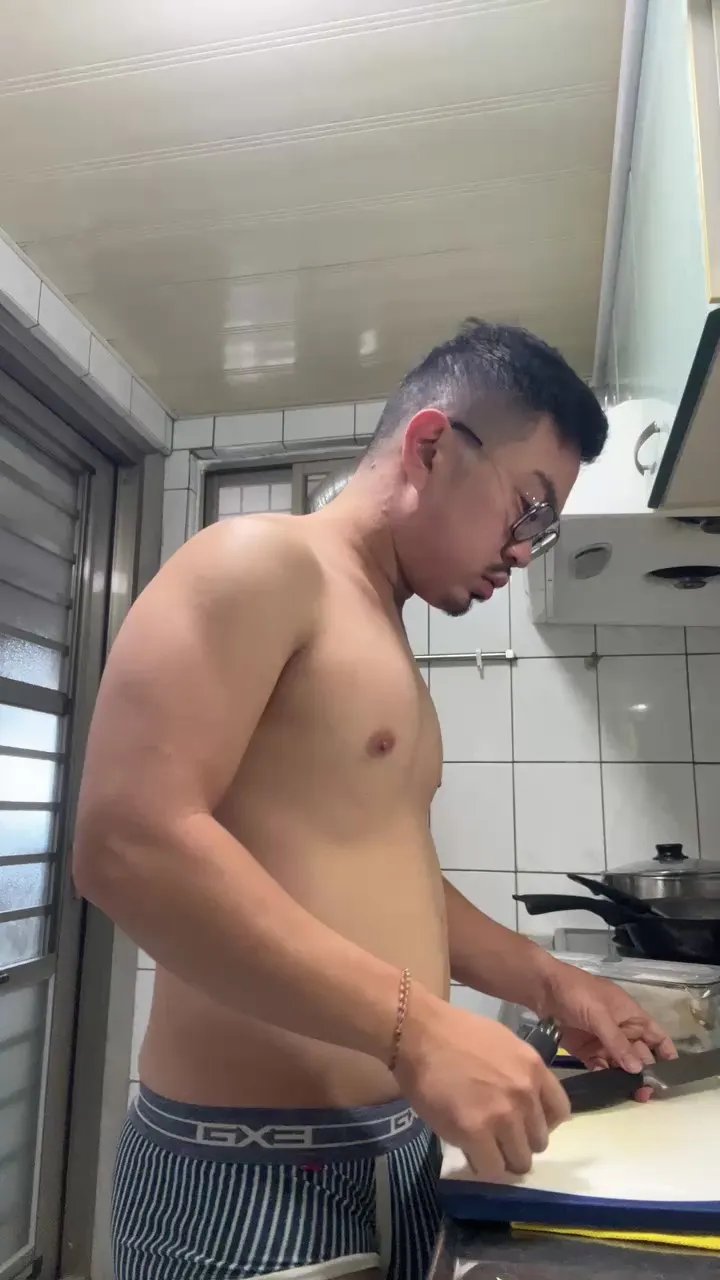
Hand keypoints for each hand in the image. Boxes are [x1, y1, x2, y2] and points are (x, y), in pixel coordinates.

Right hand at [393, 990, 569, 1180]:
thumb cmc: (454, 1032)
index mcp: (534, 1068)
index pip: (560, 1112)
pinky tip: (468, 1152)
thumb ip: (518, 1073)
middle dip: (518, 1142)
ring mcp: (502, 1115)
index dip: (541, 1123)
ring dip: (502, 1158)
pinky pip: (491, 1169)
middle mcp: (525, 1094)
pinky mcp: (474, 1132)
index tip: (524, 1124)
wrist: (418, 1032)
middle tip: (496, 1137)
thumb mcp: (502, 1043)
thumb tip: (522, 1103)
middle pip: (539, 1141)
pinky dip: (481, 1166)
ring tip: (482, 1148)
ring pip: (519, 1161)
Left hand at [541, 960, 676, 1097]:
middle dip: (646, 1074)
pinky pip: (601, 1068)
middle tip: (647, 1094)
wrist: (543, 988)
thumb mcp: (600, 1014)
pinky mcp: (586, 1051)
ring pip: (621, 1065)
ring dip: (626, 1080)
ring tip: (631, 1097)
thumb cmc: (577, 993)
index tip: (672, 1076)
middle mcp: (621, 1030)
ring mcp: (604, 1042)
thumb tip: (638, 1070)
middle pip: (640, 1055)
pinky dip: (605, 1078)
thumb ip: (618, 1042)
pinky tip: (608, 1089)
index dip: (666, 1054)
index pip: (656, 1036)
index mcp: (631, 1016)